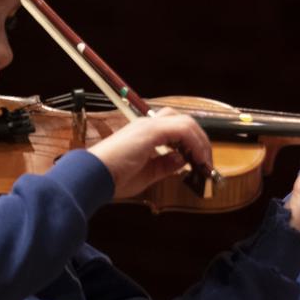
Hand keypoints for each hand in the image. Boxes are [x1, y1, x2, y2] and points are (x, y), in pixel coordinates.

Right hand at [86, 108, 211, 198]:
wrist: (92, 177)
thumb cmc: (112, 178)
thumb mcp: (147, 174)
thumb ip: (165, 165)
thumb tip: (182, 160)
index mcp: (144, 133)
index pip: (175, 128)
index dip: (192, 143)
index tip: (200, 163)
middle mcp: (147, 125)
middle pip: (184, 121)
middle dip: (200, 140)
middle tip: (206, 162)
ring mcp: (149, 126)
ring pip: (186, 122)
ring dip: (200, 142)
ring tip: (205, 162)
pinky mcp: (151, 131)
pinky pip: (183, 130)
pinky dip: (195, 144)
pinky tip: (197, 159)